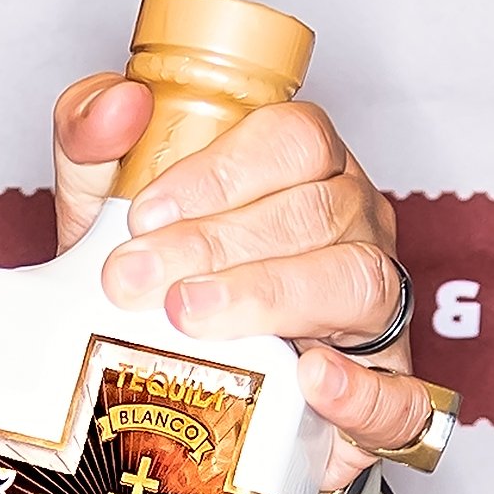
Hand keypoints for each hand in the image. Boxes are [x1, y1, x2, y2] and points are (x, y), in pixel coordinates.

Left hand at [50, 74, 428, 493]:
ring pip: (355, 282)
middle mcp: (353, 227)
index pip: (294, 140)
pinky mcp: (385, 390)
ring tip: (189, 315)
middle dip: (216, 242)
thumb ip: (92, 138)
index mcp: (304, 168)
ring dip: (269, 296)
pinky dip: (363, 387)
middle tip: (136, 278)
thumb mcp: (105, 201)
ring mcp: (378, 306)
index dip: (220, 172)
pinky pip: (401, 391)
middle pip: (316, 211)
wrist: (161, 376)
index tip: (144, 213)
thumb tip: (118, 102)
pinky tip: (311, 378)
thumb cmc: (152, 273)